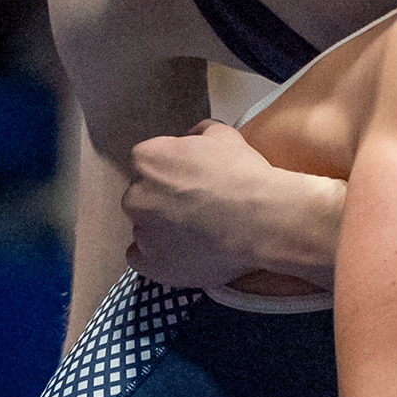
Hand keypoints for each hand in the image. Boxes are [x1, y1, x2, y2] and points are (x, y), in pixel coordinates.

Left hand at [123, 120, 339, 288]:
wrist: (262, 220)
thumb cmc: (243, 176)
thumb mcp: (224, 136)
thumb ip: (199, 132)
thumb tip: (192, 135)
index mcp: (146, 160)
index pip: (149, 165)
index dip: (172, 174)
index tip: (193, 184)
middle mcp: (135, 195)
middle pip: (143, 197)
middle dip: (163, 202)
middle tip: (198, 209)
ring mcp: (141, 232)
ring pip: (145, 229)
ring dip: (163, 230)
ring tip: (199, 235)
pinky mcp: (150, 264)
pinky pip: (143, 259)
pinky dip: (159, 258)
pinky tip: (184, 254)